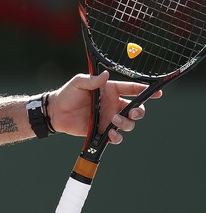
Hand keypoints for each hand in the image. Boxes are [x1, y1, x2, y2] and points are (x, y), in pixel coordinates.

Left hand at [46, 71, 160, 143]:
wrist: (56, 112)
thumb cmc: (67, 94)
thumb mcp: (78, 83)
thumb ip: (92, 80)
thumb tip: (105, 75)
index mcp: (110, 91)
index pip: (131, 89)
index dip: (145, 90)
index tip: (157, 93)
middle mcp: (113, 105)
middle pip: (136, 109)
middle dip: (140, 111)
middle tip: (133, 111)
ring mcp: (109, 119)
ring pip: (129, 123)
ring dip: (126, 123)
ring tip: (114, 120)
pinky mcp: (103, 132)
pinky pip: (117, 137)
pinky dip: (117, 137)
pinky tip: (111, 133)